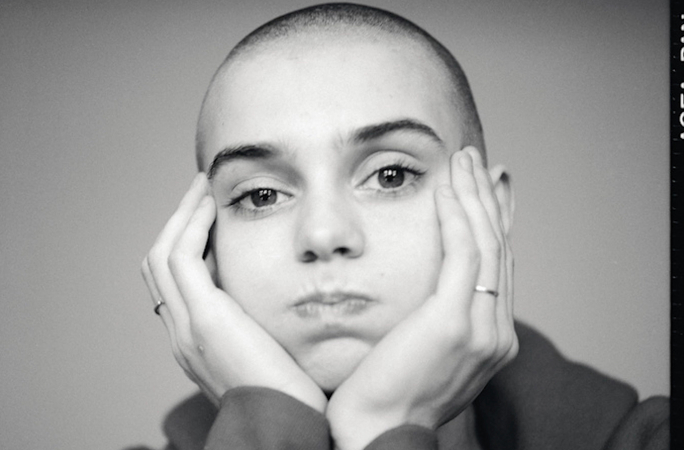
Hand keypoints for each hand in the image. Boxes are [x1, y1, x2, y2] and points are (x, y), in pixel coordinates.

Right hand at [141, 173, 326, 411]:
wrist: (287, 429)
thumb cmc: (291, 398)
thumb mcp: (269, 354)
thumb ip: (259, 326)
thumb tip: (275, 296)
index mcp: (194, 343)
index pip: (172, 283)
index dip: (184, 245)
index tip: (209, 216)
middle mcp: (180, 334)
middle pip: (157, 265)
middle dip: (176, 223)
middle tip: (199, 193)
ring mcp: (186, 328)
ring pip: (162, 256)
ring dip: (181, 216)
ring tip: (202, 187)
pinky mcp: (205, 321)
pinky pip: (182, 258)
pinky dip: (192, 226)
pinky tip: (210, 206)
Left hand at [326, 148, 517, 449]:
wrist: (377, 434)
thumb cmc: (385, 397)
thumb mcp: (421, 355)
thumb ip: (435, 323)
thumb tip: (427, 292)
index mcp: (490, 340)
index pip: (498, 268)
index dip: (496, 224)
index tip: (490, 191)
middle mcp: (496, 333)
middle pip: (498, 249)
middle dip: (488, 200)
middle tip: (479, 162)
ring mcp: (480, 329)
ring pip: (485, 244)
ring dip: (474, 196)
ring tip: (464, 160)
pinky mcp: (453, 322)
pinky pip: (461, 254)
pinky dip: (456, 216)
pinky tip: (446, 188)